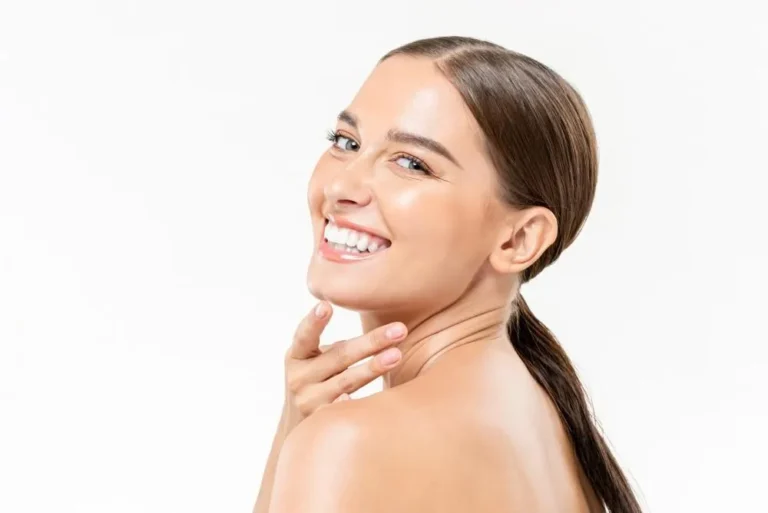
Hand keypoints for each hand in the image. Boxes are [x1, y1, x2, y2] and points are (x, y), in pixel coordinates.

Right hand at [282, 301, 406, 429]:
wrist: (296, 426)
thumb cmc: (318, 379)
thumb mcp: (315, 359)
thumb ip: (338, 347)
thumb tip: (382, 324)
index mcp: (297, 355)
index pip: (305, 336)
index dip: (314, 321)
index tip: (326, 306)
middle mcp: (299, 378)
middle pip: (340, 356)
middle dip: (372, 342)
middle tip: (399, 330)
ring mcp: (309, 401)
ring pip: (347, 381)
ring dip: (374, 367)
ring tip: (397, 355)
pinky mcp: (321, 422)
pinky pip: (344, 411)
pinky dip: (355, 405)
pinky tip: (371, 404)